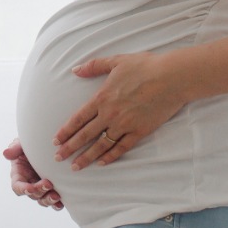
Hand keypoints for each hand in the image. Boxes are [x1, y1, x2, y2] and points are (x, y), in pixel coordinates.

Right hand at [3, 138, 63, 209]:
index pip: (17, 187)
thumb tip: (6, 153)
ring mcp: (40, 188)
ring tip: (56, 196)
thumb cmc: (31, 143)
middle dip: (39, 191)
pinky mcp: (51, 189)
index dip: (23, 190)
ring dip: (48, 200)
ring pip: (42, 200)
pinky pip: (53, 201)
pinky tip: (61, 203)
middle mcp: (29, 184)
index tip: (30, 188)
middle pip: (32, 195)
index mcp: (19, 175)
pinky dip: (56, 204)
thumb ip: (15, 148)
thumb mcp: (22, 144)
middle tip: (49, 184)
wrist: (46, 145)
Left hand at [53, 51, 190, 170]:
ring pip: (101, 145)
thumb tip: (75, 70)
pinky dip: (111, 156)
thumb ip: (94, 66)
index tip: (56, 141)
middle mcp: (110, 114)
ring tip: (76, 166)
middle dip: (70, 148)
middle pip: (85, 135)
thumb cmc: (144, 66)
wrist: (171, 77)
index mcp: (102, 98)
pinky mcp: (140, 131)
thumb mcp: (116, 61)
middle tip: (58, 158)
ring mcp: (125, 125)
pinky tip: (102, 163)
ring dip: (87, 157)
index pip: (78, 119)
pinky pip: (122, 147)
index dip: (66, 131)